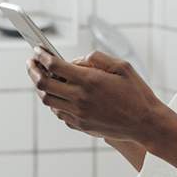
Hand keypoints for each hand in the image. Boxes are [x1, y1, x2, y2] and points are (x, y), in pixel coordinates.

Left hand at [25, 48, 165, 147]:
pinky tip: (57, 94)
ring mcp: (78, 114)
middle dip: (33, 70)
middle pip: (43, 83)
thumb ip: (96, 58)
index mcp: (89, 80)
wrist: (145, 123)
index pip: (54, 65)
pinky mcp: (80, 126)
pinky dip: (54, 102)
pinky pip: (59, 113)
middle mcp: (80, 98)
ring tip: (41, 77)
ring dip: (41, 87)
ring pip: (47, 100)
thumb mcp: (122, 66)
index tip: (37, 50)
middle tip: (31, 62)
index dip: (42, 56)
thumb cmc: (136, 92)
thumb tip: (75, 61)